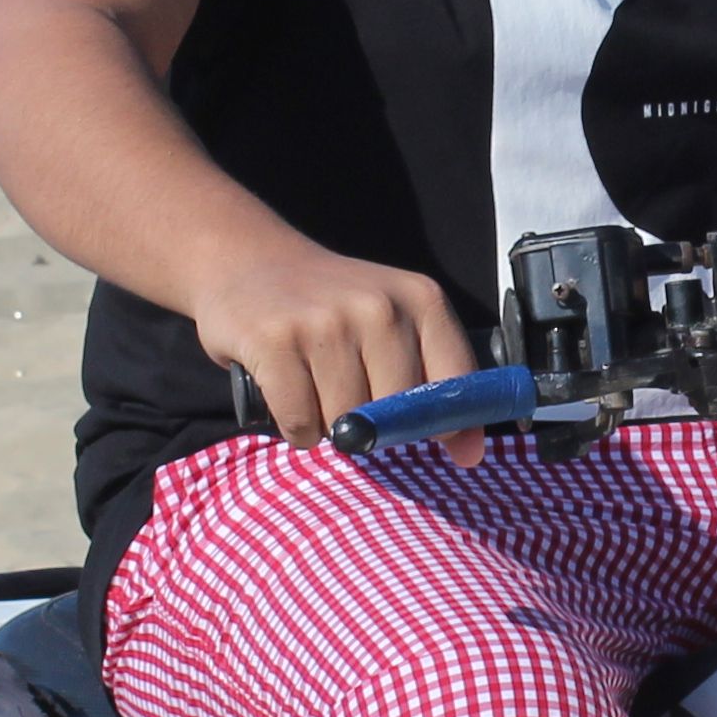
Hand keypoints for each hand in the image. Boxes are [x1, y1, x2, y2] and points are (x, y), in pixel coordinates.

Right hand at [190, 240, 481, 456]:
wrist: (247, 260)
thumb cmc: (330, 308)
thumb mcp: (395, 325)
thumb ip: (438, 385)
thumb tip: (470, 456)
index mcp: (421, 299)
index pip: (456, 386)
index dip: (440, 421)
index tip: (424, 429)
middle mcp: (378, 307)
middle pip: (396, 417)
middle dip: (372, 424)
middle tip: (346, 391)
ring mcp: (324, 322)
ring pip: (346, 426)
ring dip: (327, 425)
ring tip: (312, 384)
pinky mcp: (274, 342)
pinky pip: (301, 426)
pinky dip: (294, 427)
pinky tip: (286, 390)